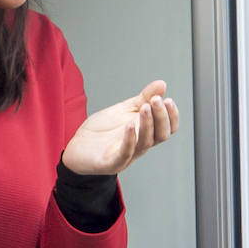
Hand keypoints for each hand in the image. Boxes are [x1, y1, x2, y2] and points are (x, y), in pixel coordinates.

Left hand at [61, 80, 178, 175]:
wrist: (77, 147)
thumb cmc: (102, 130)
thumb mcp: (124, 110)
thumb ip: (143, 98)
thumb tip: (162, 84)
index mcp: (145, 133)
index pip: (167, 128)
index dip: (171, 116)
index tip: (168, 100)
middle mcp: (140, 145)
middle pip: (161, 135)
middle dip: (161, 117)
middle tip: (157, 100)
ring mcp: (127, 155)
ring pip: (145, 143)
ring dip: (147, 124)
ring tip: (145, 108)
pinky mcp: (111, 162)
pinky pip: (124, 154)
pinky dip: (129, 140)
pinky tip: (129, 125)